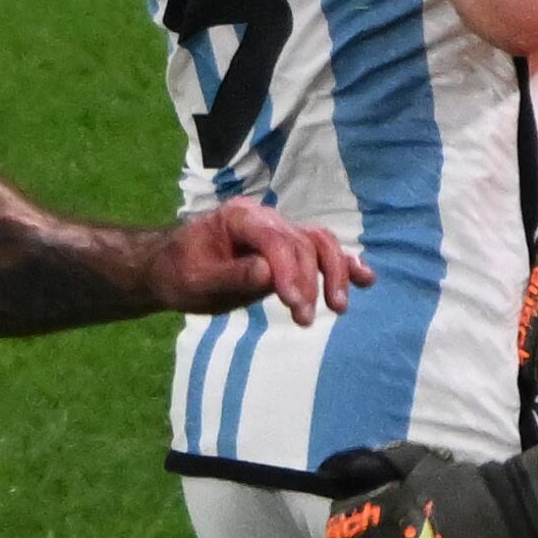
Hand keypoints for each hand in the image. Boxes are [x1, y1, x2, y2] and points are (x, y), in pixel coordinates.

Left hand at [161, 198, 366, 325]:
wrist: (172, 268)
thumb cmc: (179, 274)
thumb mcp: (196, 281)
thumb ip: (231, 276)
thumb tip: (268, 273)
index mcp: (238, 218)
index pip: (275, 240)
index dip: (289, 271)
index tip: (296, 305)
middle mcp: (264, 218)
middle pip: (302, 242)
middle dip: (309, 282)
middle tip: (304, 320)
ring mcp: (279, 232)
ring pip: (319, 243)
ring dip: (334, 273)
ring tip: (339, 307)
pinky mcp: (289, 250)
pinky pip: (321, 251)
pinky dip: (344, 264)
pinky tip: (365, 279)